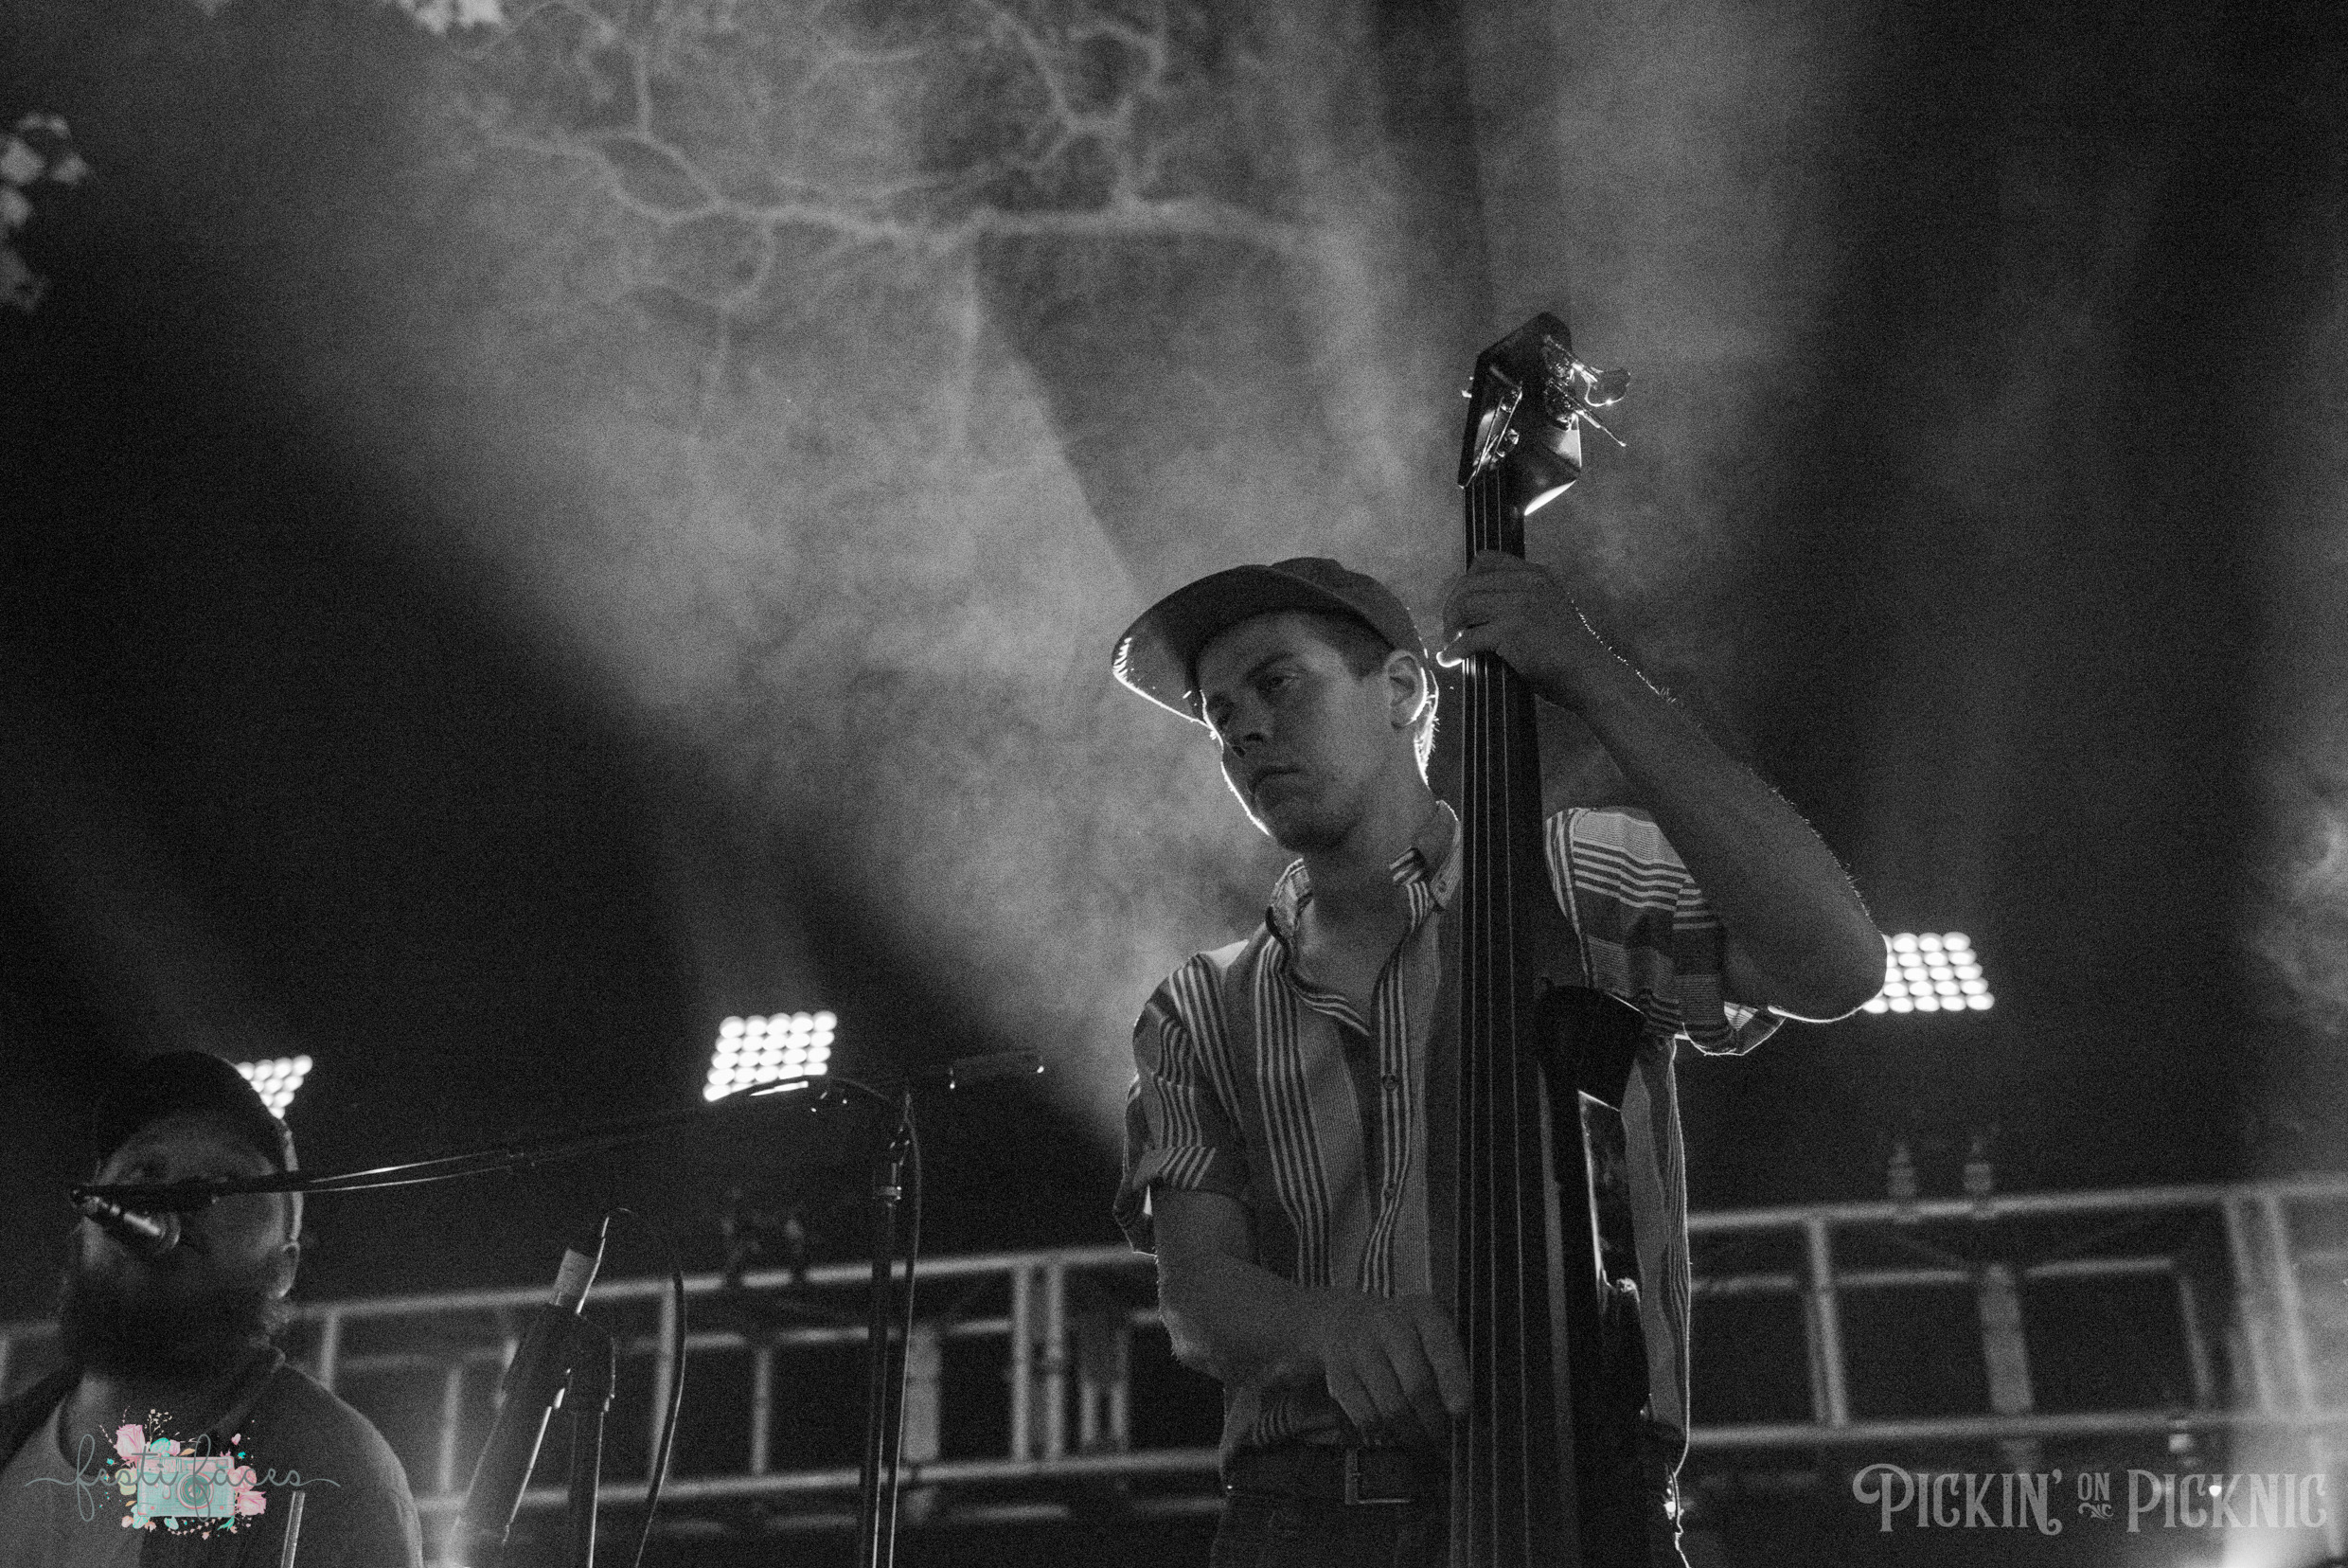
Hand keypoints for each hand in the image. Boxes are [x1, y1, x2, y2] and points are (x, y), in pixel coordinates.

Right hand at [1305, 1290, 1467, 1444]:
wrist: (1344, 1319)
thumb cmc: (1403, 1335)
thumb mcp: (1429, 1332)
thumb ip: (1448, 1365)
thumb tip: (1458, 1413)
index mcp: (1423, 1313)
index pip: (1441, 1346)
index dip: (1453, 1381)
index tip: (1461, 1410)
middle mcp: (1389, 1324)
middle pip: (1417, 1385)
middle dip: (1433, 1421)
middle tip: (1441, 1439)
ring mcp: (1360, 1348)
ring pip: (1392, 1407)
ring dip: (1410, 1433)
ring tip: (1419, 1440)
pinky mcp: (1339, 1372)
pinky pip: (1366, 1416)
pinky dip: (1382, 1432)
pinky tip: (1391, 1431)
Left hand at [1437, 551, 1615, 705]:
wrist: (1590, 674)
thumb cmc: (1567, 651)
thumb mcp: (1548, 608)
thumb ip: (1520, 599)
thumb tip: (1473, 608)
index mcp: (1536, 574)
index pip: (1486, 560)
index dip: (1465, 582)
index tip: (1460, 604)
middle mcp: (1528, 583)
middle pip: (1468, 584)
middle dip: (1451, 607)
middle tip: (1449, 630)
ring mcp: (1520, 605)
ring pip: (1464, 606)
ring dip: (1450, 627)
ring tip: (1450, 643)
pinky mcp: (1512, 631)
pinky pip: (1469, 638)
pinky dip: (1454, 651)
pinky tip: (1450, 660)